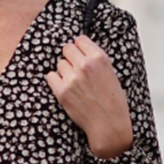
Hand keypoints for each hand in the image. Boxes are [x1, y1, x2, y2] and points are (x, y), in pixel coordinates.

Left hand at [45, 35, 132, 158]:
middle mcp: (85, 65)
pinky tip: (65, 88)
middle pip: (66, 49)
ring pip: (59, 64)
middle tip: (75, 69)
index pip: (80, 39)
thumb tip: (80, 50)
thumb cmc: (113, 101)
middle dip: (70, 57)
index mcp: (99, 58)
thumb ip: (96, 60)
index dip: (79, 47)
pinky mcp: (62, 91)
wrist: (109, 124)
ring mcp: (72, 78)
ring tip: (74, 83)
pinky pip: (50, 76)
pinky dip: (55, 81)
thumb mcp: (111, 73)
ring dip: (64, 71)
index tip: (79, 53)